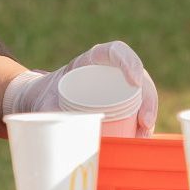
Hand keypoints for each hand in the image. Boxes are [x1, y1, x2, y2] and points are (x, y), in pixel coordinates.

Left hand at [2, 39, 160, 132]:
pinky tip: (142, 138)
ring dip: (148, 115)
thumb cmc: (43, 98)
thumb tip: (64, 134)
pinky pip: (137, 109)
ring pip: (142, 95)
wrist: (41, 104)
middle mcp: (109, 70)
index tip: (135, 82)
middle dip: (147, 98)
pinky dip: (142, 124)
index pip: (116, 51)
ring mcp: (117, 86)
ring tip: (143, 136)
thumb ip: (49, 116)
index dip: (129, 62)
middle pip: (138, 76)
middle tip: (144, 123)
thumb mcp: (44, 104)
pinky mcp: (120, 103)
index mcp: (91, 60)